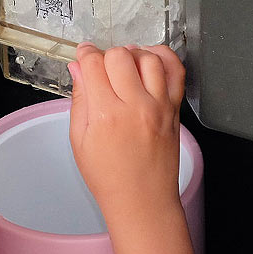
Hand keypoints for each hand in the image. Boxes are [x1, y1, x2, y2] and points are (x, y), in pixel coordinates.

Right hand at [68, 43, 184, 223]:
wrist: (142, 199)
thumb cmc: (109, 176)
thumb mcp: (79, 139)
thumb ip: (79, 99)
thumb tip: (77, 70)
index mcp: (105, 115)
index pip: (93, 65)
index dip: (84, 54)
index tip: (82, 55)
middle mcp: (135, 106)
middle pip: (119, 56)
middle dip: (105, 56)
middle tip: (100, 68)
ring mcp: (159, 106)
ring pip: (147, 58)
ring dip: (132, 55)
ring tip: (124, 65)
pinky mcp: (174, 109)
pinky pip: (175, 71)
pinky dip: (163, 57)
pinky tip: (150, 61)